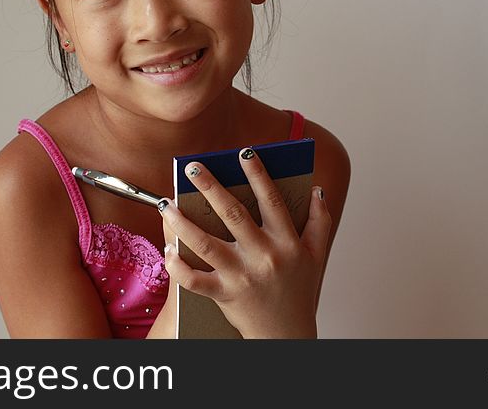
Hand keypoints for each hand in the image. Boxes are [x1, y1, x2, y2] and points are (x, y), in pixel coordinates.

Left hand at [160, 147, 330, 337]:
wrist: (287, 335)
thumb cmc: (299, 291)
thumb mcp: (317, 256)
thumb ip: (320, 222)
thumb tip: (318, 191)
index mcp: (287, 243)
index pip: (272, 200)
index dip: (258, 174)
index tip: (244, 152)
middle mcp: (264, 256)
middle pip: (233, 215)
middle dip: (211, 188)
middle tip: (193, 167)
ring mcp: (242, 276)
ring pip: (206, 244)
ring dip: (182, 222)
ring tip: (166, 204)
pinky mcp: (224, 295)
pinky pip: (194, 280)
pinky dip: (177, 265)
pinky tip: (167, 247)